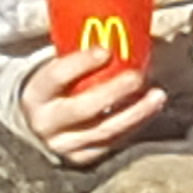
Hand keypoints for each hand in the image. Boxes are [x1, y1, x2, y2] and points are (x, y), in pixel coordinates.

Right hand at [19, 45, 168, 166]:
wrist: (36, 125)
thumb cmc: (53, 90)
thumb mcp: (54, 73)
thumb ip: (78, 60)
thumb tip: (116, 34)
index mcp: (35, 94)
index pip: (56, 76)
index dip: (82, 62)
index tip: (106, 50)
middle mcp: (45, 123)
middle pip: (83, 108)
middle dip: (114, 91)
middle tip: (137, 76)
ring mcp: (64, 144)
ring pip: (104, 131)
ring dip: (135, 112)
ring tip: (157, 95)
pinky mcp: (82, 158)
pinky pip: (112, 143)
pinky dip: (133, 126)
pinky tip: (148, 111)